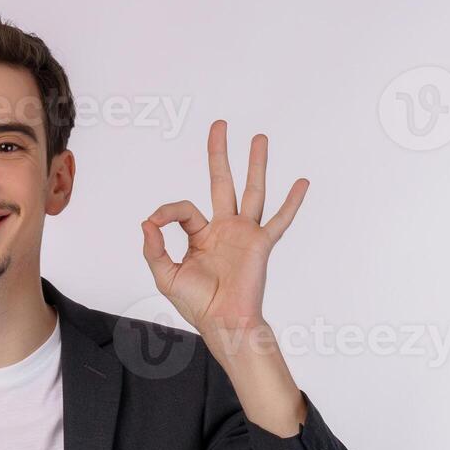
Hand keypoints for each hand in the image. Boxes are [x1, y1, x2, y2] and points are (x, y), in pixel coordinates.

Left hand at [141, 119, 306, 336]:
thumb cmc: (198, 304)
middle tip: (220, 126)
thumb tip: (147, 222)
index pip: (184, 209)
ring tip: (260, 138)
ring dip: (256, 164)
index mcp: (201, 236)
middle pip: (222, 182)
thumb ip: (154, 248)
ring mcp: (244, 234)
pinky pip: (279, 220)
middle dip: (220, 154)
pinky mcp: (260, 244)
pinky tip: (301, 182)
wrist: (223, 322)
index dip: (167, 212)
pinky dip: (292, 202)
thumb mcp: (165, 275)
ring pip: (252, 191)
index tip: (156, 222)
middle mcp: (224, 229)